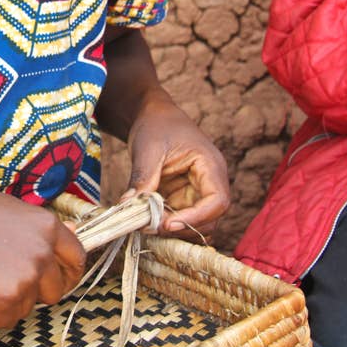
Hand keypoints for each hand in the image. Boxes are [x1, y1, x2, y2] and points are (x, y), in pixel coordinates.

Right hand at [0, 188, 85, 328]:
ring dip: (8, 301)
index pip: (77, 258)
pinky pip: (5, 321)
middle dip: (35, 293)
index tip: (57, 281)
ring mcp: (27, 275)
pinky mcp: (6, 298)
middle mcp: (43, 251)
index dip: (68, 274)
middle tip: (7, 282)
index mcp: (47, 225)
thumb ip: (39, 228)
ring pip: (28, 307)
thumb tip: (70, 234)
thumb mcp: (11, 209)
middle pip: (55, 290)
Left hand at [120, 87, 229, 242]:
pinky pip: (180, 220)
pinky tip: (145, 221)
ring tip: (145, 224)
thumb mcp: (148, 149)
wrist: (152, 116)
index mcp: (210, 166)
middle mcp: (210, 183)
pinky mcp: (183, 199)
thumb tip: (129, 207)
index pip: (217, 201)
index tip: (168, 223)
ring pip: (196, 224)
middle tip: (150, 227)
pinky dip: (165, 225)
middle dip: (182, 227)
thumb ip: (143, 178)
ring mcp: (197, 193)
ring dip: (174, 230)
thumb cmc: (155, 125)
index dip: (196, 217)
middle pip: (210, 219)